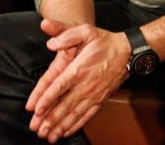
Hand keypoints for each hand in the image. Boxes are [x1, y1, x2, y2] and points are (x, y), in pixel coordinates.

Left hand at [27, 18, 130, 142]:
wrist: (127, 52)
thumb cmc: (104, 41)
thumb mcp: (85, 31)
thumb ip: (66, 35)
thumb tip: (50, 43)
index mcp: (79, 69)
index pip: (59, 87)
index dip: (47, 99)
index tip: (36, 110)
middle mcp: (85, 85)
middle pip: (64, 105)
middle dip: (50, 119)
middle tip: (36, 129)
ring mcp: (94, 95)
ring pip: (74, 114)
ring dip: (60, 126)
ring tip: (48, 136)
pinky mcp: (100, 99)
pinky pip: (87, 116)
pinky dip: (76, 125)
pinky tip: (66, 132)